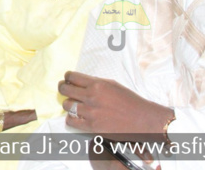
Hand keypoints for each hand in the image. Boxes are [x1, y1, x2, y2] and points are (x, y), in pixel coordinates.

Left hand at [59, 71, 173, 140]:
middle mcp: (91, 97)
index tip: (67, 79)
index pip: (72, 77)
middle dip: (63, 88)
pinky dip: (71, 118)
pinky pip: (71, 121)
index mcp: (97, 84)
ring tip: (73, 104)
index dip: (67, 77)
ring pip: (67, 105)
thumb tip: (80, 82)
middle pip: (65, 89)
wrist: (142, 119)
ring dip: (68, 104)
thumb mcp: (113, 85)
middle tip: (64, 89)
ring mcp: (90, 113)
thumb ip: (96, 83)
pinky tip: (75, 116)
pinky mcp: (91, 127)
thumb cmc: (130, 101)